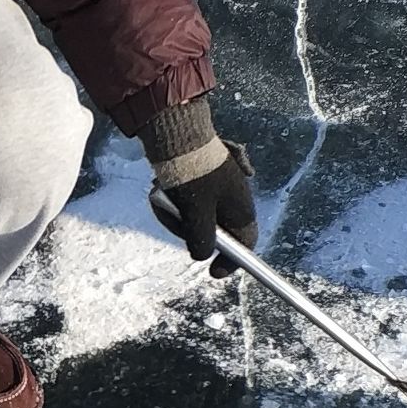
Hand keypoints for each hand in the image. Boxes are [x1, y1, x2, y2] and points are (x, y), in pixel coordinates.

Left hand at [149, 139, 256, 277]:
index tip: (214, 273)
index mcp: (240, 208)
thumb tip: (201, 255)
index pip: (245, 244)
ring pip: (197, 217)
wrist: (177, 134)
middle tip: (172, 221)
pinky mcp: (201, 180)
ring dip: (176, 215)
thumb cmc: (193, 176)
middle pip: (216, 232)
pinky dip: (174, 202)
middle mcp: (233, 199)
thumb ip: (201, 240)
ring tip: (161, 200)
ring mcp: (217, 188)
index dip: (232, 262)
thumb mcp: (197, 215)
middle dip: (191, 232)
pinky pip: (188, 202)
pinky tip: (161, 192)